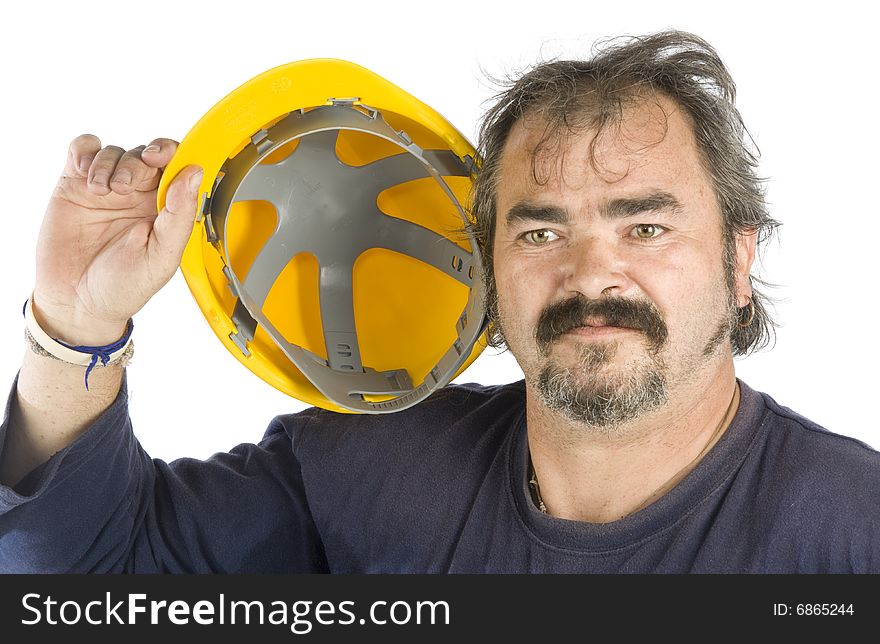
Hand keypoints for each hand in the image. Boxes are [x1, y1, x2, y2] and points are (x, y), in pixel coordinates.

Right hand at [32, 134, 202, 344]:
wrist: (76, 302)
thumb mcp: (161, 257)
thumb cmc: (123, 288)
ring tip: (102, 192)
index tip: (159, 159)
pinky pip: (83, 149)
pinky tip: (84, 173)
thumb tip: (194, 174)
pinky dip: (84, 152)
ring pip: (115, 151)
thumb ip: (180, 216)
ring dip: (108, 164)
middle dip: (137, 163)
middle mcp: (140, 196)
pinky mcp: (75, 185)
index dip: (172, 154)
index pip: (178, 167)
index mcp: (166, 210)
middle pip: (146, 154)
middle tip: (125, 187)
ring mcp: (108, 188)